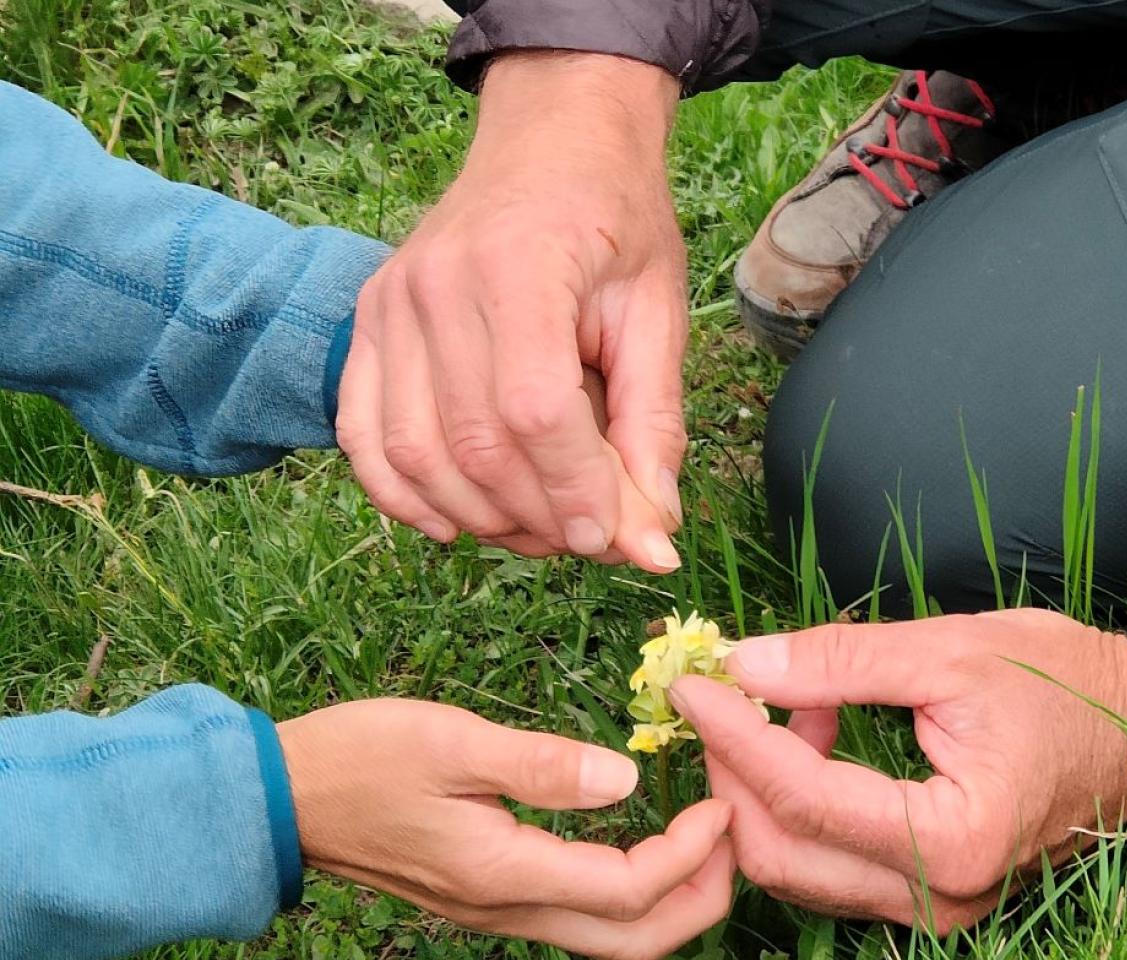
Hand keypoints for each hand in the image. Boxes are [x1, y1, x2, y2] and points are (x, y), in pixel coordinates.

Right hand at [278, 699, 732, 959]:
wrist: (281, 800)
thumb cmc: (361, 757)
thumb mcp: (451, 740)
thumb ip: (540, 764)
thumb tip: (625, 777)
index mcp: (502, 872)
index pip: (627, 889)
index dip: (690, 854)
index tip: (721, 803)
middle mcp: (506, 908)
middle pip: (631, 943)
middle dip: (699, 901)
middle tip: (732, 838)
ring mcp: (496, 910)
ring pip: (606, 938)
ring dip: (669, 901)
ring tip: (702, 841)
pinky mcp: (487, 896)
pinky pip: (577, 916)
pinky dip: (629, 892)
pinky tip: (641, 840)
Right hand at [337, 51, 687, 571]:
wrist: (553, 146)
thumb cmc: (615, 224)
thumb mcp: (659, 315)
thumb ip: (653, 429)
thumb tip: (653, 541)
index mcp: (521, 266)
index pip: (534, 410)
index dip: (574, 490)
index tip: (617, 537)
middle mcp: (437, 284)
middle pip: (473, 443)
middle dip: (537, 516)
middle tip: (589, 538)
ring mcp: (389, 303)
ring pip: (413, 453)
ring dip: (479, 518)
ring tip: (539, 528)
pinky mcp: (367, 324)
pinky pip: (362, 435)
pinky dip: (403, 497)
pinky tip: (457, 523)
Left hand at [670, 609, 1126, 931]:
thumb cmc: (1060, 681)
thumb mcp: (948, 651)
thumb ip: (840, 661)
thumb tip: (743, 663)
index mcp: (953, 837)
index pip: (804, 797)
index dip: (735, 738)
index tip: (691, 685)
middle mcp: (939, 895)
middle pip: (783, 852)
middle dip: (732, 772)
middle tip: (722, 693)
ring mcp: (933, 907)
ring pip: (798, 868)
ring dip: (763, 787)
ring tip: (789, 699)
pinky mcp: (927, 895)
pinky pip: (831, 865)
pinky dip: (799, 803)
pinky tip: (817, 732)